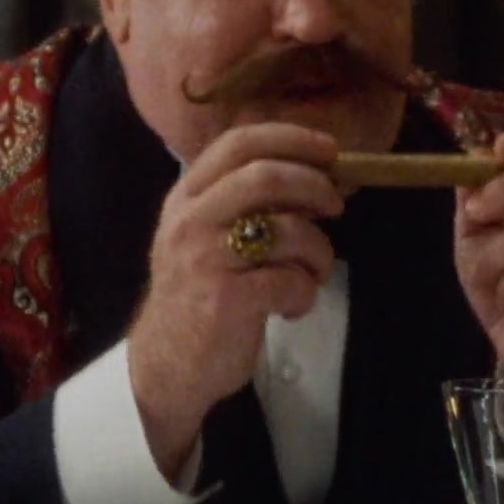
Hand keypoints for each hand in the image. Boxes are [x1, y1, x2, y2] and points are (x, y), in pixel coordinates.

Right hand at [125, 123, 342, 479]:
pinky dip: (305, 293)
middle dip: (314, 186)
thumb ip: (246, 202)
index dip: (291, 138)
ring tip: (315, 271)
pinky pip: (290, 280)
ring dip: (319, 250)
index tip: (330, 150)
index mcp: (187, 196)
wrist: (167, 364)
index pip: (238, 143)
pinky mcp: (224, 300)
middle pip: (265, 176)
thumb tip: (318, 174)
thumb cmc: (200, 293)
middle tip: (336, 206)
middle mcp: (190, 220)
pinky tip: (292, 306)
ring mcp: (204, 259)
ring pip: (287, 230)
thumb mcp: (206, 235)